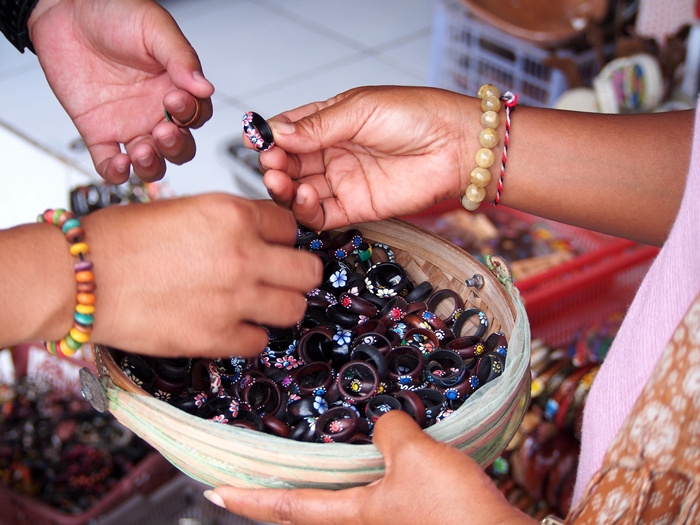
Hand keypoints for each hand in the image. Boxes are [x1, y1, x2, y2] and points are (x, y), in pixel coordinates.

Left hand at [29, 0, 213, 183]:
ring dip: (152, 165)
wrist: (65, 9)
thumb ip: (181, 57)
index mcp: (175, 88)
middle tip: (162, 131)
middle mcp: (155, 111)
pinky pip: (109, 163)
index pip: (197, 116)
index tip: (174, 99)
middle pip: (180, 148)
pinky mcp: (97, 132)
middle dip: (175, 147)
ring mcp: (127, 125)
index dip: (191, 115)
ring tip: (142, 150)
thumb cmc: (112, 12)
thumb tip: (204, 87)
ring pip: (151, 163)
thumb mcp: (154, 27)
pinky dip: (116, 171)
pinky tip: (118, 163)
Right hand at [84, 195, 321, 356]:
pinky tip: (229, 325)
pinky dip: (248, 336)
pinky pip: (259, 342)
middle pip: (309, 270)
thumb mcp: (183, 209)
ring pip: (295, 308)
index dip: (283, 238)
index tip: (274, 246)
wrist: (80, 277)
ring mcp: (234, 299)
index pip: (291, 226)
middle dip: (297, 273)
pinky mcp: (215, 337)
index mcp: (233, 215)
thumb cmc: (118, 240)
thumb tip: (256, 236)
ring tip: (257, 304)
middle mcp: (243, 255)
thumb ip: (228, 223)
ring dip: (279, 306)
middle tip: (281, 278)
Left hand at [208, 411, 535, 524]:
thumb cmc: (451, 513)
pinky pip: (381, 488)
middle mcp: (367, 521)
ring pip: (344, 496)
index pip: (286, 506)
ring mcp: (392, 519)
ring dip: (322, 476)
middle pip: (307, 505)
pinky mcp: (419, 515)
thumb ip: (391, 431)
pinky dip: (370, 468)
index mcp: (354, 514)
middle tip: (252, 468)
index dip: (247, 497)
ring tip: (311, 452)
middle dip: (276, 490)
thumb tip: (386, 422)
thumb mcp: (415, 457)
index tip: (213, 490)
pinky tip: (382, 451)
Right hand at [255, 86, 482, 230]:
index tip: (258, 141)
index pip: (288, 132)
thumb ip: (317, 126)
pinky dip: (306, 210)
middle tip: (272, 166)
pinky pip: (320, 215)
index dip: (270, 138)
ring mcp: (342, 181)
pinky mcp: (355, 207)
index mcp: (330, 122)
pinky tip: (305, 197)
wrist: (455, 146)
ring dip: (284, 189)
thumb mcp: (360, 109)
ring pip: (299, 191)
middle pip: (288, 165)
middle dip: (274, 166)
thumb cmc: (417, 116)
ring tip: (283, 183)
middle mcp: (332, 153)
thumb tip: (276, 132)